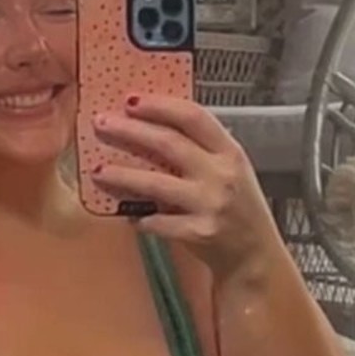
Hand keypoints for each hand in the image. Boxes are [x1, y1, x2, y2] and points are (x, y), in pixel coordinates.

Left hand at [91, 93, 280, 281]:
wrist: (256, 255)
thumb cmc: (240, 209)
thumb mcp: (231, 170)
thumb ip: (202, 150)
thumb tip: (153, 127)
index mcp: (230, 152)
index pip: (193, 117)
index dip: (160, 106)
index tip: (131, 100)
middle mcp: (221, 175)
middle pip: (169, 143)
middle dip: (130, 131)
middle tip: (102, 124)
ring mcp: (209, 204)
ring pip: (156, 183)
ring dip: (122, 174)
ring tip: (98, 170)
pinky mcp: (198, 233)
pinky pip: (157, 222)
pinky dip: (138, 217)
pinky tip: (126, 214)